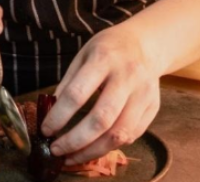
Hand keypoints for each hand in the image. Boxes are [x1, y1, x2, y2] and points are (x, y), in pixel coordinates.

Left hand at [40, 24, 161, 165]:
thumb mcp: (83, 55)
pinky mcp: (153, 107)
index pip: (78, 94)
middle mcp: (128, 76)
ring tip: (73, 157)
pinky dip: (110, 146)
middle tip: (56, 150)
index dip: (59, 116)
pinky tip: (94, 147)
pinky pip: (131, 135)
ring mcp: (144, 93)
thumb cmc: (109, 49)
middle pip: (102, 119)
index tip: (46, 130)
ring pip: (119, 134)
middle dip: (75, 141)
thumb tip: (52, 116)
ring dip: (92, 151)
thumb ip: (68, 84)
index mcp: (104, 58)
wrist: (146, 43)